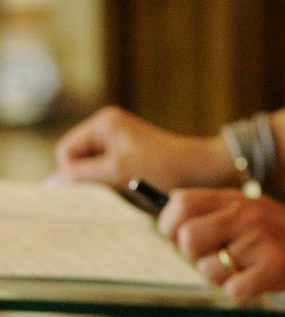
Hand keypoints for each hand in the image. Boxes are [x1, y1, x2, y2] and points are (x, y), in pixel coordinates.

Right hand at [53, 106, 228, 191]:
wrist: (202, 172)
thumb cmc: (164, 168)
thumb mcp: (118, 172)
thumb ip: (81, 176)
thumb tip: (50, 185)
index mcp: (103, 123)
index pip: (65, 153)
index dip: (75, 174)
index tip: (99, 185)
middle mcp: (108, 129)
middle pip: (75, 163)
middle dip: (89, 180)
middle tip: (112, 190)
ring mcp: (117, 144)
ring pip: (90, 174)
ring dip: (102, 187)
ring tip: (125, 191)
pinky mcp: (127, 160)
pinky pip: (105, 178)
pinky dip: (113, 188)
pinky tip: (131, 193)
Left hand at [157, 189, 284, 304]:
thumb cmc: (279, 238)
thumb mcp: (247, 213)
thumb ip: (211, 213)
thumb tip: (167, 225)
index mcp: (234, 198)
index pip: (179, 204)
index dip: (171, 228)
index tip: (184, 241)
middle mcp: (246, 213)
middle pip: (187, 238)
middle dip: (196, 257)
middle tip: (222, 259)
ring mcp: (261, 238)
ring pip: (209, 269)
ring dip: (223, 279)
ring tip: (247, 269)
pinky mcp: (275, 265)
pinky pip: (234, 290)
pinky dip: (243, 293)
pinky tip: (260, 283)